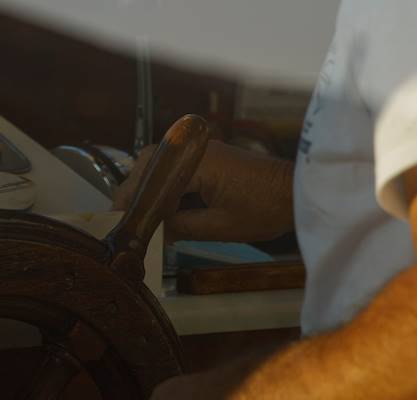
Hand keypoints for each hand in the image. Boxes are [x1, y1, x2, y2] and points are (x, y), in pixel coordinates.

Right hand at [113, 140, 294, 243]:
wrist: (297, 192)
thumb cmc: (266, 208)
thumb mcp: (219, 227)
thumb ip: (181, 227)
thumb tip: (155, 232)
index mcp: (198, 163)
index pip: (152, 180)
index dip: (133, 202)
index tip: (120, 221)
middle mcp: (197, 150)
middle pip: (150, 163)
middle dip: (134, 190)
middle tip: (124, 218)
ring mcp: (203, 150)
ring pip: (161, 162)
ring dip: (148, 186)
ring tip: (138, 214)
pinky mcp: (210, 156)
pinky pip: (177, 165)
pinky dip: (164, 184)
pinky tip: (160, 207)